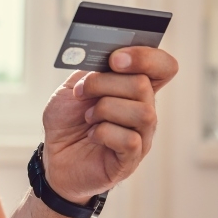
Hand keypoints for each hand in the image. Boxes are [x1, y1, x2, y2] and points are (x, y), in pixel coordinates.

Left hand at [40, 47, 178, 203]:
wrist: (53, 154)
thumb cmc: (68, 120)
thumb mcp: (74, 85)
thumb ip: (93, 70)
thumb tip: (112, 58)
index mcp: (135, 88)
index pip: (164, 66)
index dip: (146, 57)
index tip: (115, 59)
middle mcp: (145, 110)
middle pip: (144, 85)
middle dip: (104, 83)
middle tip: (82, 92)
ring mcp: (141, 136)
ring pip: (142, 113)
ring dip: (105, 109)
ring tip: (88, 117)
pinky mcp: (130, 159)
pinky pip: (130, 140)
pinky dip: (104, 133)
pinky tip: (92, 136)